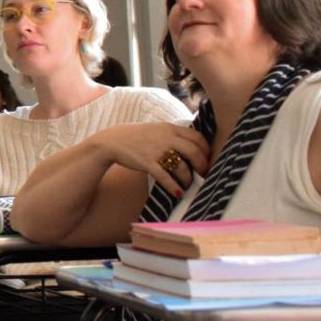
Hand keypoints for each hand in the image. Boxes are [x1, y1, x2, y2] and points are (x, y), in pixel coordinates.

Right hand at [87, 122, 209, 197]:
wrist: (112, 141)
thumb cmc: (136, 137)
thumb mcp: (157, 129)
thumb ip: (174, 135)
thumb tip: (194, 146)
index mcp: (170, 128)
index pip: (197, 137)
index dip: (207, 150)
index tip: (208, 159)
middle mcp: (166, 138)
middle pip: (194, 152)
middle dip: (203, 166)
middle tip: (203, 174)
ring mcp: (157, 150)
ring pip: (182, 167)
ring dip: (188, 178)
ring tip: (187, 184)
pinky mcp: (147, 162)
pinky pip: (165, 177)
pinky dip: (174, 186)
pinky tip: (178, 193)